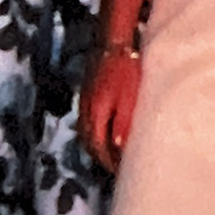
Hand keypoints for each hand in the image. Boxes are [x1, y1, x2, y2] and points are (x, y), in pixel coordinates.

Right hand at [80, 50, 141, 173]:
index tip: (121, 172)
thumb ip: (123, 123)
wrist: (113, 42)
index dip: (109, 162)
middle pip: (89, 143)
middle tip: (116, 168)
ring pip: (86, 133)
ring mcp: (85, 101)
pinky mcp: (88, 93)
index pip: (99, 147)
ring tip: (111, 153)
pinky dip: (94, 132)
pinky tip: (105, 130)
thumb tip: (117, 147)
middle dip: (101, 158)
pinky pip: (87, 121)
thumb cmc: (126, 69)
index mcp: (96, 114)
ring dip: (96, 146)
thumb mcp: (129, 98)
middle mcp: (86, 111)